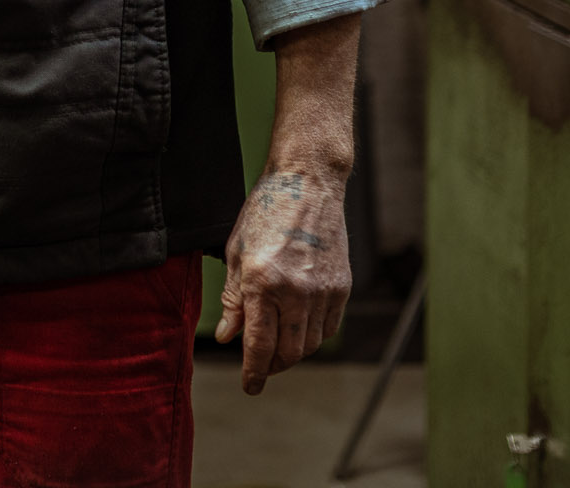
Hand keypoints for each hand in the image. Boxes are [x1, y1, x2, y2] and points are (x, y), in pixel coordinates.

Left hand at [214, 168, 351, 393]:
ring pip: (310, 345)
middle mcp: (295, 291)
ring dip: (293, 354)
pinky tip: (299, 328)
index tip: (249, 386)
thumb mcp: (237, 252)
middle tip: (261, 368)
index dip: (253, 372)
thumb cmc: (265, 211)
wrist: (307, 183)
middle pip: (288, 353)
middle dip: (272, 367)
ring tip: (278, 347)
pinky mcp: (342, 287)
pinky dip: (313, 336)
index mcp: (262, 281)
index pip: (259, 345)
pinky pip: (328, 327)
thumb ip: (233, 298)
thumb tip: (227, 337)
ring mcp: (323, 290)